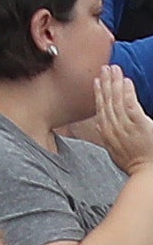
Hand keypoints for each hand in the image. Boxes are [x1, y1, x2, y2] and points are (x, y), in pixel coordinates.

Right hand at [83, 55, 152, 173]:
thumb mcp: (114, 152)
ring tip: (114, 69)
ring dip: (115, 82)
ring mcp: (125, 125)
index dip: (98, 93)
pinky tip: (126, 81)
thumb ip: (106, 137)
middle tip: (104, 68)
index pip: (100, 107)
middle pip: (107, 100)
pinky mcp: (139, 124)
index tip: (96, 81)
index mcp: (106, 132)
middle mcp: (113, 126)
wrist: (147, 176)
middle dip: (105, 83)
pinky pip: (130, 103)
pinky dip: (127, 91)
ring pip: (117, 99)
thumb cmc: (134, 166)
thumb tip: (98, 125)